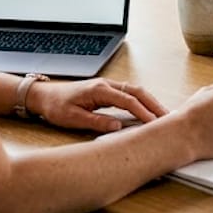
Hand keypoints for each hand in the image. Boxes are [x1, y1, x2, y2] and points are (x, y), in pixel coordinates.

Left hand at [33, 78, 167, 132]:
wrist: (44, 96)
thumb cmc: (57, 107)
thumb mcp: (73, 119)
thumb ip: (97, 122)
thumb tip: (118, 127)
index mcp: (99, 90)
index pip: (128, 100)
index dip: (143, 112)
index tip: (155, 123)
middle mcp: (106, 85)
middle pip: (137, 91)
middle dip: (154, 104)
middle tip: (168, 117)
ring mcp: (107, 86)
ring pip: (135, 91)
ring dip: (150, 101)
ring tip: (163, 115)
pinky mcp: (106, 90)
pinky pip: (129, 93)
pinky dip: (141, 100)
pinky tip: (147, 109)